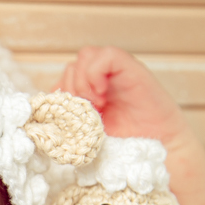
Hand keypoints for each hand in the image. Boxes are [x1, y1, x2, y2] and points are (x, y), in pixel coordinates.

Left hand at [56, 46, 191, 148]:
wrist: (161, 149)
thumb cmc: (126, 145)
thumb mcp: (88, 134)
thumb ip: (69, 121)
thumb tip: (44, 116)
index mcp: (91, 92)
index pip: (64, 78)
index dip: (60, 94)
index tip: (68, 117)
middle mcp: (103, 78)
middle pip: (71, 66)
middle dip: (71, 90)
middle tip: (84, 112)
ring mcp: (117, 72)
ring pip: (85, 56)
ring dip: (82, 82)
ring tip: (95, 106)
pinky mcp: (132, 69)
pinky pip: (107, 55)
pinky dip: (96, 74)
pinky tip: (101, 96)